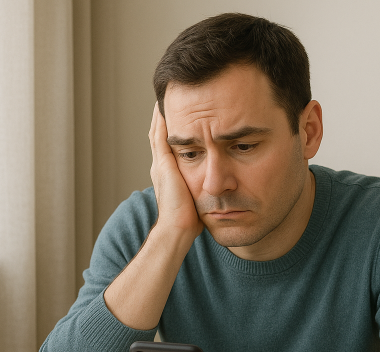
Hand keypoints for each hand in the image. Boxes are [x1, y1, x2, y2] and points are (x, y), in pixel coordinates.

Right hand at [148, 103, 202, 238]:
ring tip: (169, 95)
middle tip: (172, 97)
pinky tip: (166, 105)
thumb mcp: (199, 198)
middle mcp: (160, 166)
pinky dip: (162, 120)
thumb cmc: (190, 221)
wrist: (178, 229)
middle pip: (159, 134)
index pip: (168, 145)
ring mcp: (160, 164)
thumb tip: (221, 185)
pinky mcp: (164, 164)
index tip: (181, 113)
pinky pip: (160, 135)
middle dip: (166, 116)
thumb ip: (204, 188)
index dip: (173, 128)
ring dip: (163, 113)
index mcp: (168, 174)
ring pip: (158, 131)